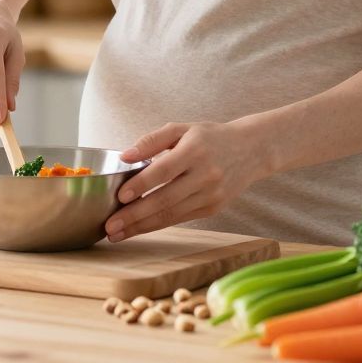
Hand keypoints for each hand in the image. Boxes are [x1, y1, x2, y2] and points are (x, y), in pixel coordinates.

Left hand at [104, 120, 260, 242]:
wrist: (251, 150)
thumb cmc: (209, 137)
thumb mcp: (182, 129)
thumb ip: (152, 140)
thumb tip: (124, 156)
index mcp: (195, 150)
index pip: (164, 170)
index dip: (142, 183)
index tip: (121, 195)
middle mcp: (205, 175)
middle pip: (165, 199)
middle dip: (135, 215)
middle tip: (110, 226)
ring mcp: (211, 195)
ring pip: (171, 214)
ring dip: (142, 226)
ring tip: (117, 233)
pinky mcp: (213, 208)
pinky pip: (180, 218)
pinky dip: (157, 224)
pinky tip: (138, 228)